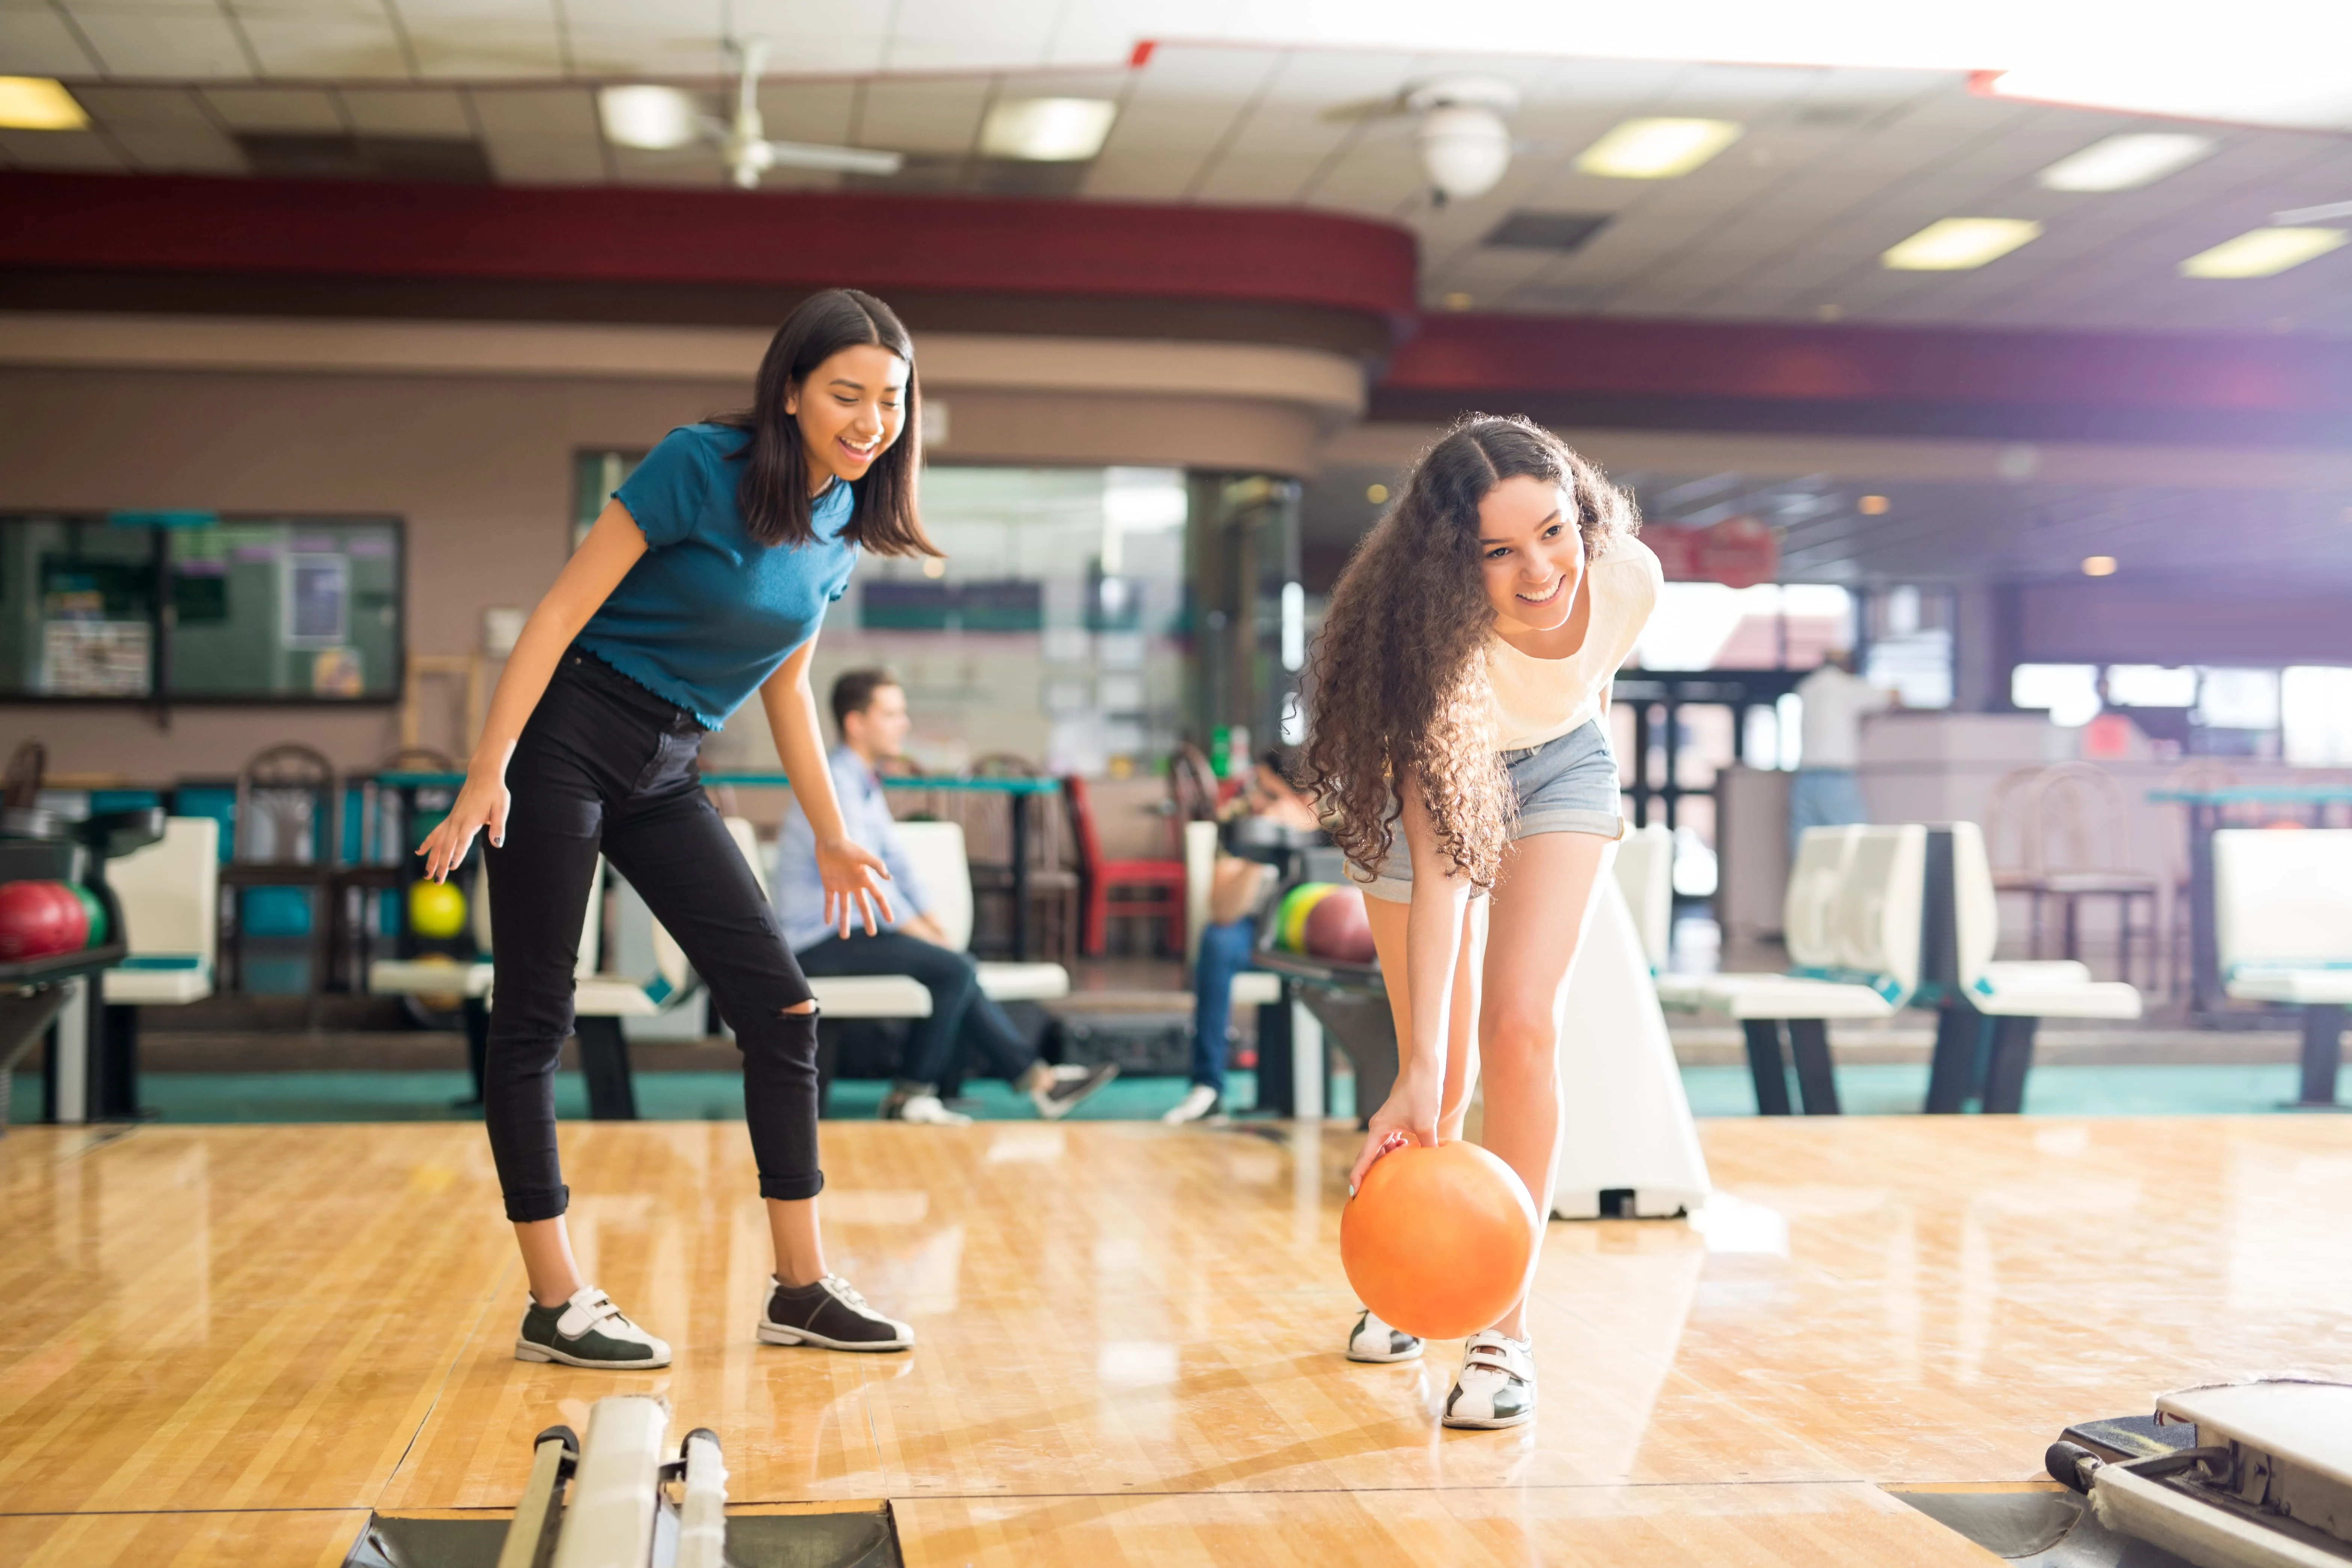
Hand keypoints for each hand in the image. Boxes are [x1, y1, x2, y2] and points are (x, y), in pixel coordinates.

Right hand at [415, 771, 509, 882]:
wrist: (483, 776)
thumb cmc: (495, 792)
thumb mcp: (501, 808)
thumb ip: (498, 826)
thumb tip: (497, 843)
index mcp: (469, 821)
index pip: (462, 841)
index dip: (457, 854)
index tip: (451, 867)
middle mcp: (457, 822)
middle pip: (446, 846)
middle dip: (441, 865)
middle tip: (436, 881)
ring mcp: (452, 820)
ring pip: (438, 842)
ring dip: (432, 859)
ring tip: (426, 875)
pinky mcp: (450, 818)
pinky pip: (436, 832)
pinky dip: (427, 843)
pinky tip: (419, 853)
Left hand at [818, 835, 893, 937]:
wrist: (830, 839)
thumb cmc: (848, 846)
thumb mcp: (863, 856)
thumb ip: (876, 865)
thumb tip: (889, 879)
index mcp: (865, 879)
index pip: (878, 897)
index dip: (884, 909)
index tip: (891, 921)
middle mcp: (855, 885)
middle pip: (863, 906)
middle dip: (868, 920)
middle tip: (872, 934)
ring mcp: (842, 885)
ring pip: (845, 908)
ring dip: (844, 922)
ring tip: (844, 937)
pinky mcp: (829, 884)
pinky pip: (829, 901)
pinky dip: (828, 911)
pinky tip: (828, 923)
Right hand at [1348, 1067, 1440, 1194]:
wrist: (1425, 1070)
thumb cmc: (1422, 1094)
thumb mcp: (1426, 1124)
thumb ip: (1427, 1147)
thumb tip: (1433, 1167)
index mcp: (1379, 1129)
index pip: (1364, 1158)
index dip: (1358, 1176)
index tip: (1354, 1194)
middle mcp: (1379, 1126)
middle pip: (1370, 1155)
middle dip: (1370, 1172)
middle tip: (1372, 1192)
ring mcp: (1387, 1122)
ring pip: (1381, 1147)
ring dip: (1387, 1160)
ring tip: (1395, 1173)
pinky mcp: (1397, 1118)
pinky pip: (1390, 1140)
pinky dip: (1396, 1149)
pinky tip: (1408, 1150)